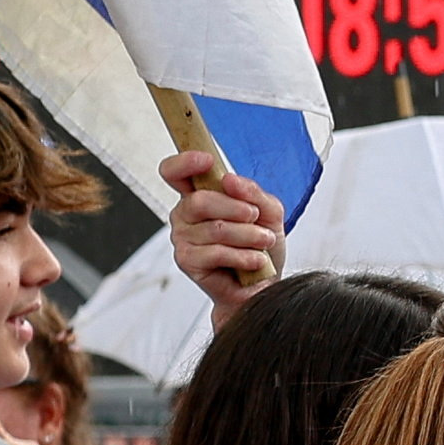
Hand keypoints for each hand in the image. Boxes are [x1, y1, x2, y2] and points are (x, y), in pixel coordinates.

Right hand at [162, 149, 289, 323]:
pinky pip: (216, 252)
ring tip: (263, 242)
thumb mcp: (268, 212)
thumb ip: (253, 192)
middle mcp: (185, 214)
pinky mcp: (187, 261)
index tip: (207, 160)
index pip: (175, 172)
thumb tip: (229, 179)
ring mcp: (182, 238)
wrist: (264, 284)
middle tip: (255, 218)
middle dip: (236, 208)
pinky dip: (244, 256)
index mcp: (198, 194)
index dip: (184, 162)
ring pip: (215, 228)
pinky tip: (256, 260)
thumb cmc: (261, 246)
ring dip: (248, 236)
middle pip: (200, 200)